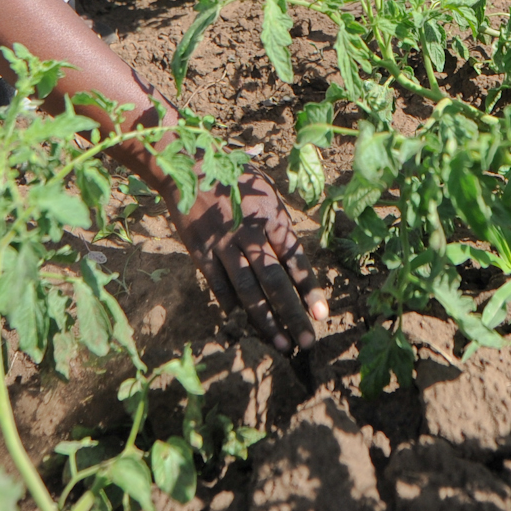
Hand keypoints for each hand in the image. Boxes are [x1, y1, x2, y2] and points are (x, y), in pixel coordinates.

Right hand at [172, 170, 327, 350]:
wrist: (188, 165)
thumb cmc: (236, 178)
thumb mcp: (266, 191)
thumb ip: (280, 223)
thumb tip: (296, 254)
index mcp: (271, 219)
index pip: (295, 259)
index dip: (309, 289)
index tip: (322, 315)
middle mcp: (249, 235)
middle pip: (275, 281)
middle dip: (293, 314)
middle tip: (307, 341)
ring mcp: (223, 246)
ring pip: (248, 291)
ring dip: (266, 320)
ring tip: (281, 344)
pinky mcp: (201, 253)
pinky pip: (219, 286)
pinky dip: (231, 307)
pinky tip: (243, 325)